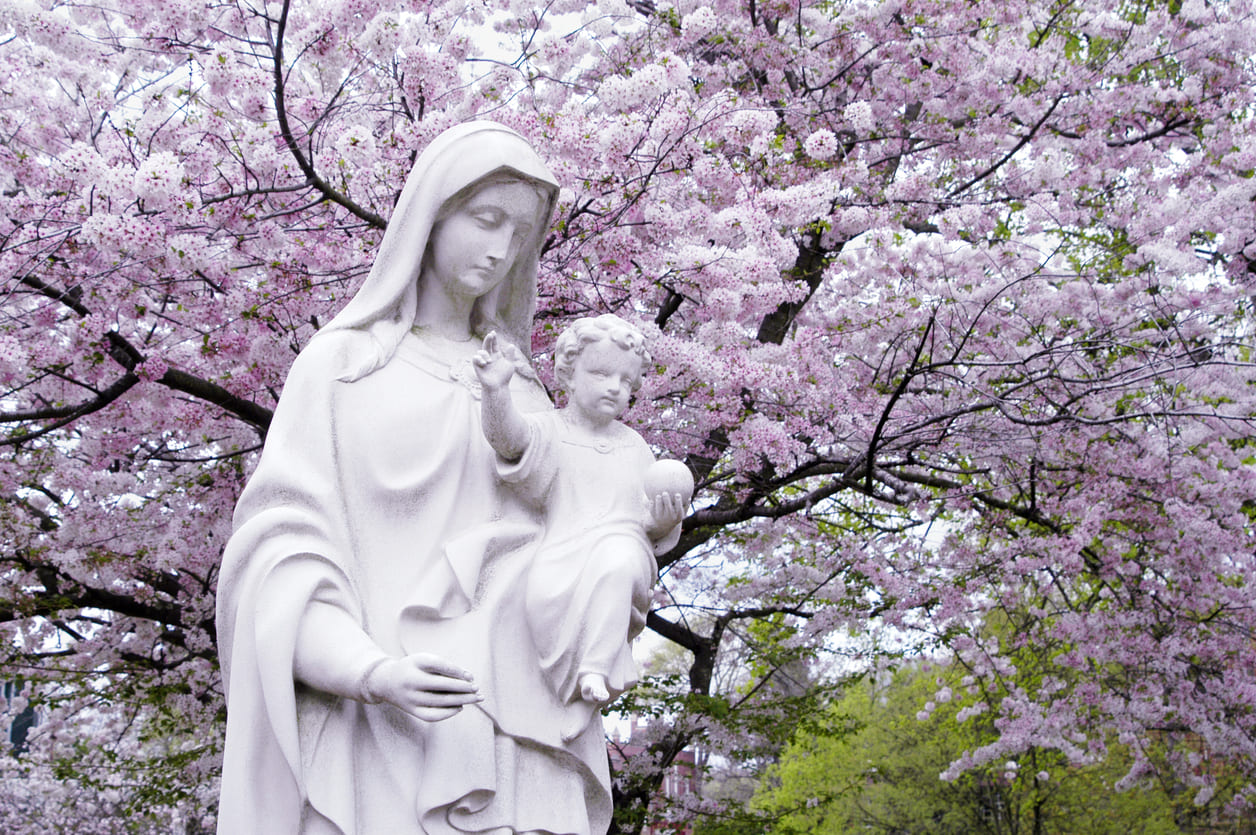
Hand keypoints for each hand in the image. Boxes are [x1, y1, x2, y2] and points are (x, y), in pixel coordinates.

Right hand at [363, 653, 480, 721]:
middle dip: (463, 688)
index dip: (458, 672)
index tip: (471, 677)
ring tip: (476, 698)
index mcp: (416, 663)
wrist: (386, 682)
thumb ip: (445, 666)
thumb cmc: (413, 668)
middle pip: (442, 686)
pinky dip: (449, 713)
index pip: (441, 666)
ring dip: (462, 700)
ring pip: (440, 701)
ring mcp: (411, 698)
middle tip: (478, 688)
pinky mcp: (412, 711)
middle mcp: (412, 681)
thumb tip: (469, 679)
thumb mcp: (425, 660)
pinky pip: (433, 715)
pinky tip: (460, 707)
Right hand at [472, 331, 515, 389]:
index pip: (494, 345)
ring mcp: (483, 362)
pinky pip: (475, 359)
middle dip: (488, 339)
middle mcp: (489, 357)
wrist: (499, 387)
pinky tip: (485, 363)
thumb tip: (511, 345)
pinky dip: (479, 359)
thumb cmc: (504, 377)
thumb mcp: (509, 364)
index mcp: (496, 356)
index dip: (493, 339)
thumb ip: (510, 355)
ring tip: (490, 361)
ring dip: (485, 354)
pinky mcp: (478, 367)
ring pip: (480, 351)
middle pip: (486, 345)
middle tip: (490, 335)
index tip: (494, 332)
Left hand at [645, 491, 685, 539]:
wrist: (663, 527)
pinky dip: (651, 504)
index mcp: (677, 516)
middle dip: (666, 500)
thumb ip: (686, 506)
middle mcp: (669, 517)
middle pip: (668, 508)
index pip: (679, 509)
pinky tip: (650, 499)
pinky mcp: (654, 516)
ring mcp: (661, 517)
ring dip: (658, 501)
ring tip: (658, 495)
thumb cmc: (674, 517)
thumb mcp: (681, 514)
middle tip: (665, 492)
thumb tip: (690, 496)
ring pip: (659, 508)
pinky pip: (652, 509)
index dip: (678, 502)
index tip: (677, 494)